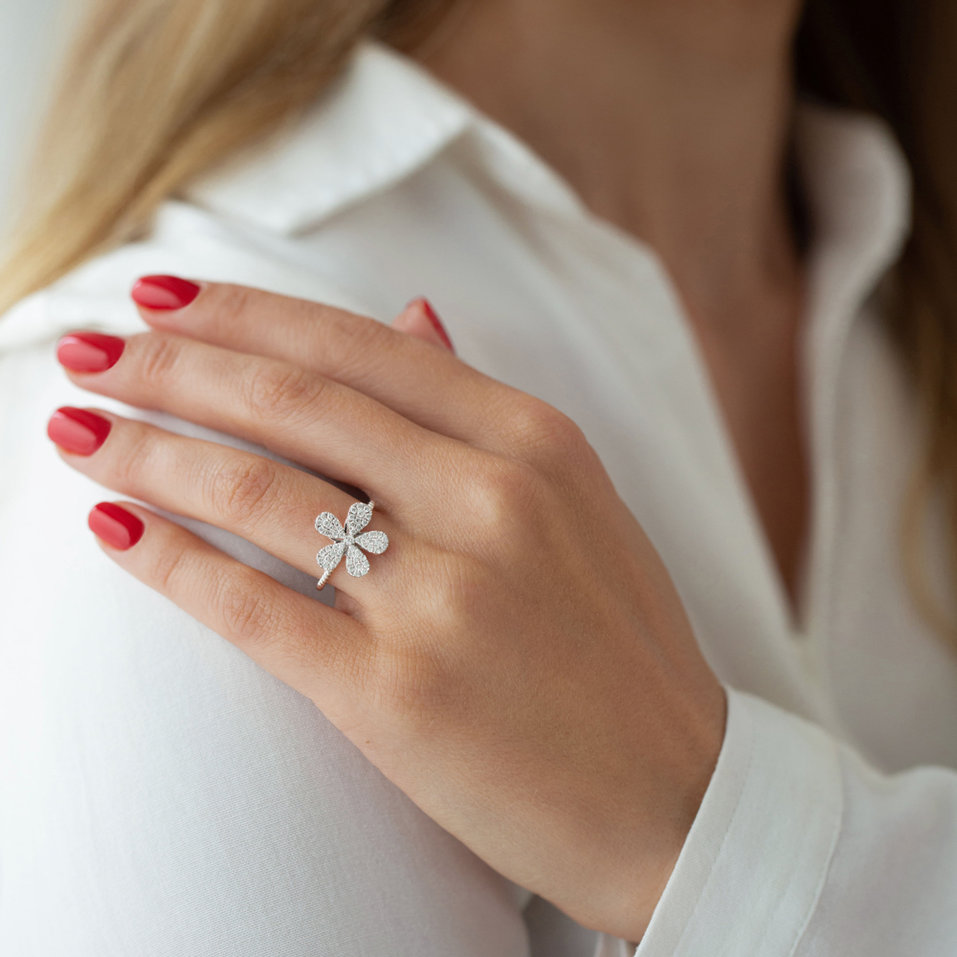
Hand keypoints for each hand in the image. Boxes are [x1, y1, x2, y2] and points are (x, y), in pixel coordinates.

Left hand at [48, 276, 725, 940]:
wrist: (678, 795)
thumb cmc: (623, 649)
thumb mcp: (579, 504)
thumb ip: (484, 411)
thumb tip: (412, 313)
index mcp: (537, 444)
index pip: (362, 348)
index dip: (248, 314)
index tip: (164, 299)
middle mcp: (491, 502)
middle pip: (295, 404)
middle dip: (172, 365)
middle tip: (91, 348)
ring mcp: (444, 598)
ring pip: (257, 492)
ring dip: (147, 449)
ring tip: (76, 428)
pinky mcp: (395, 695)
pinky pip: (253, 607)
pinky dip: (169, 560)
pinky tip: (112, 527)